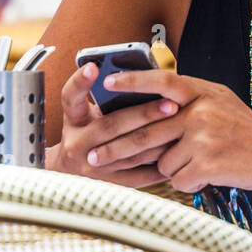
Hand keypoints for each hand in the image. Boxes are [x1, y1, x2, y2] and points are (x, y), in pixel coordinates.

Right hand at [47, 60, 183, 188]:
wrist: (71, 171)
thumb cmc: (88, 130)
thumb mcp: (86, 113)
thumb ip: (104, 98)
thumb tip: (136, 76)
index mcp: (73, 121)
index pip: (70, 98)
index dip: (81, 82)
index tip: (94, 67)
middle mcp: (78, 144)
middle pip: (111, 126)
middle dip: (144, 114)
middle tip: (171, 104)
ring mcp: (93, 168)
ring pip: (129, 152)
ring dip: (158, 139)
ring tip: (181, 126)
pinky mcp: (110, 184)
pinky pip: (139, 175)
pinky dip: (159, 163)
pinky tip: (176, 151)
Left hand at [83, 67, 251, 193]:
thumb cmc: (247, 130)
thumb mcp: (220, 102)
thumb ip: (189, 100)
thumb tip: (152, 104)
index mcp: (203, 92)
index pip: (162, 81)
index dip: (133, 82)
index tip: (107, 84)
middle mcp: (201, 111)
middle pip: (147, 131)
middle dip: (116, 148)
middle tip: (93, 158)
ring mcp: (204, 137)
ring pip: (162, 161)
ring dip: (172, 169)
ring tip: (197, 163)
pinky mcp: (208, 164)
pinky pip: (178, 179)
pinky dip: (187, 182)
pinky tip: (207, 174)